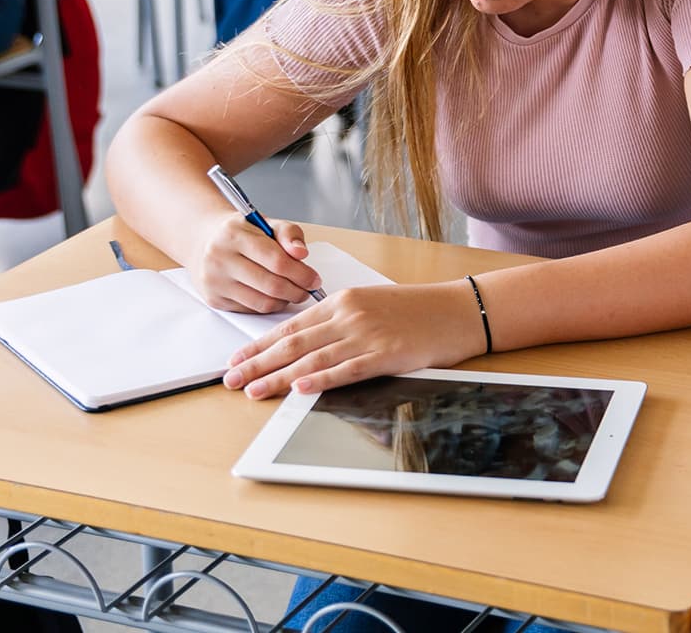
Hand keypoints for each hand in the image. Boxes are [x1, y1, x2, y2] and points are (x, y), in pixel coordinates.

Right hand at [194, 212, 320, 312]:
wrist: (204, 241)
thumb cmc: (241, 233)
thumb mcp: (266, 223)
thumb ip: (289, 234)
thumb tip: (301, 253)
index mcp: (234, 235)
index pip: (277, 261)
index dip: (302, 274)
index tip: (314, 279)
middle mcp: (219, 258)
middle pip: (271, 285)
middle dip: (297, 291)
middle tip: (308, 290)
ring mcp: (214, 281)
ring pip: (262, 302)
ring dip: (285, 301)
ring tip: (294, 292)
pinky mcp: (214, 299)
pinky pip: (251, 310)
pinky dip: (269, 306)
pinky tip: (274, 296)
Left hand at [223, 280, 485, 398]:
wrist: (459, 310)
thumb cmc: (419, 310)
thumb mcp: (373, 305)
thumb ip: (340, 321)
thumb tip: (307, 347)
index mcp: (343, 300)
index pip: (291, 325)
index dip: (259, 345)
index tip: (236, 360)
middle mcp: (349, 315)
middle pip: (293, 342)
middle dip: (258, 363)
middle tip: (230, 380)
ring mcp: (367, 335)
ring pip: (312, 358)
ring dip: (278, 376)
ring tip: (252, 390)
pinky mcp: (386, 354)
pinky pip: (346, 369)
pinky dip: (320, 379)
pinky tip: (299, 388)